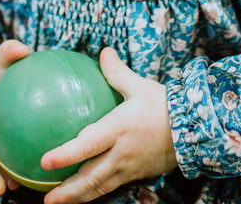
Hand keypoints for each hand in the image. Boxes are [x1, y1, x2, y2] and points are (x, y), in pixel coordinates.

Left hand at [40, 48, 178, 203]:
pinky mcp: (135, 175)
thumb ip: (117, 72)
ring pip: (99, 188)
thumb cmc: (166, 105)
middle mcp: (121, 153)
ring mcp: (129, 167)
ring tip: (55, 203)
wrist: (196, 129)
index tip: (44, 162)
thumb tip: (103, 52)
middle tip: (44, 200)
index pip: (88, 145)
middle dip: (66, 191)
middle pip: (90, 177)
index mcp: (119, 129)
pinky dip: (93, 194)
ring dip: (77, 198)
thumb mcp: (140, 86)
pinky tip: (81, 196)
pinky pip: (110, 187)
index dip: (65, 154)